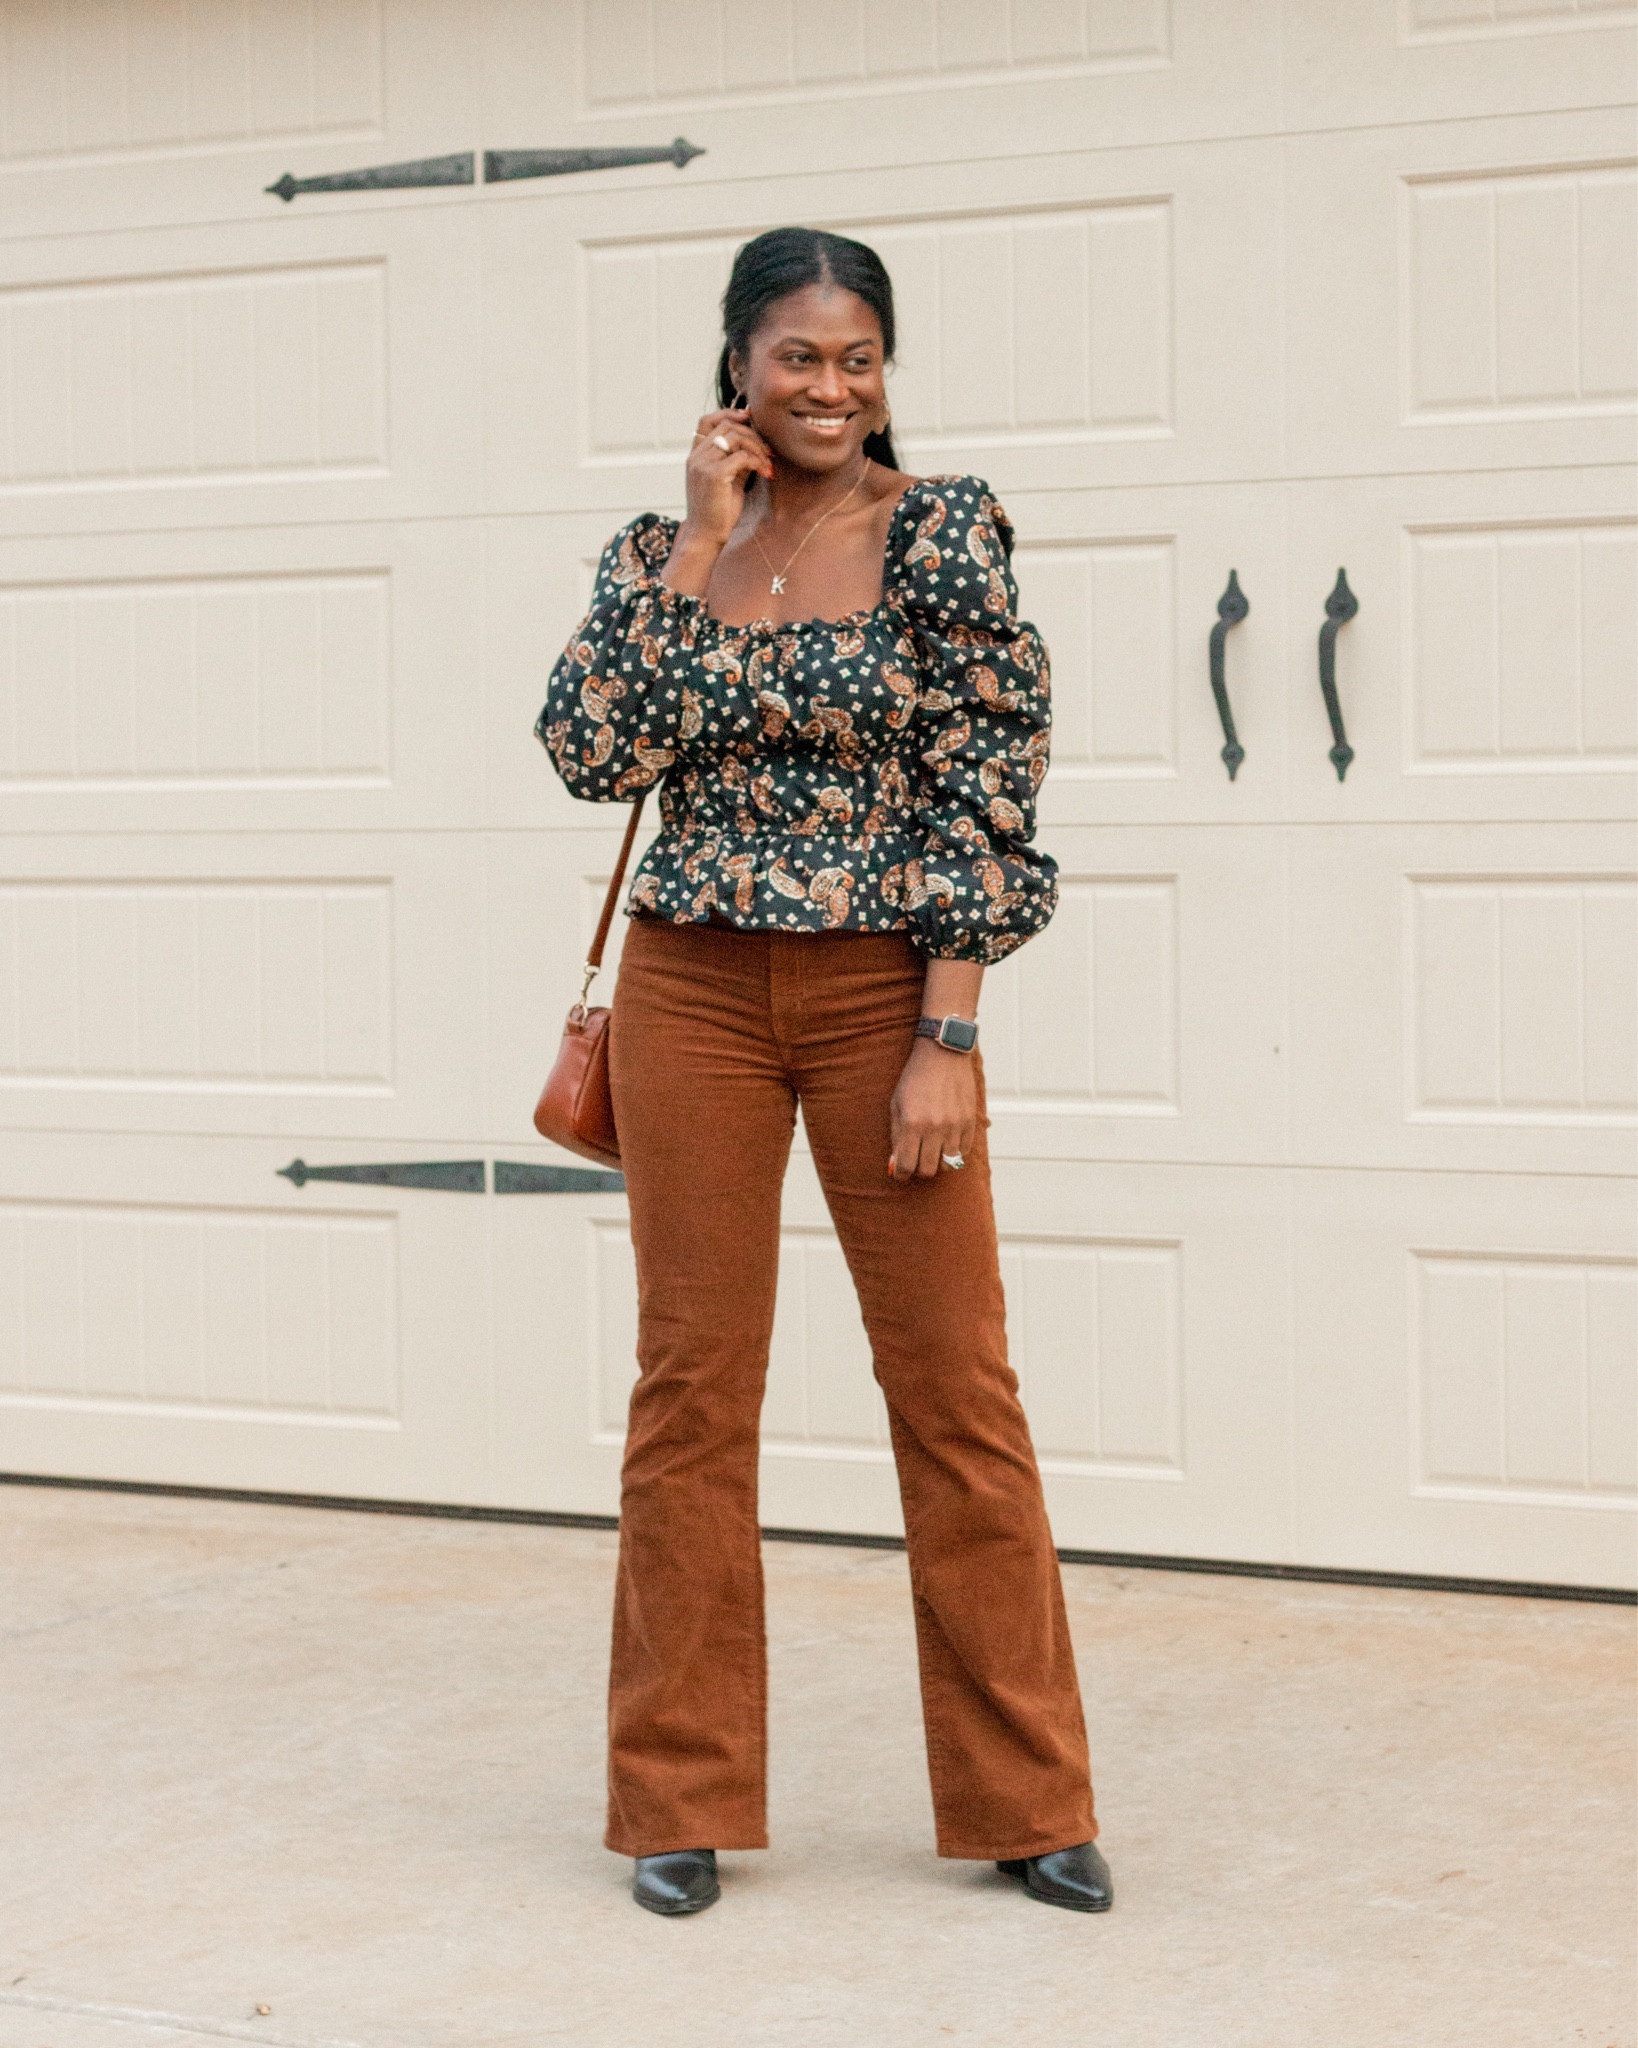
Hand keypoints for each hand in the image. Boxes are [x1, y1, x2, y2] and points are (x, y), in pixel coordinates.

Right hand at [680, 407, 773, 551]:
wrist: (705, 537)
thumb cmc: (717, 512)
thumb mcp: (728, 480)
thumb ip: (736, 460)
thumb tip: (756, 443)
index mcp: (695, 455)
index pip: (706, 420)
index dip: (728, 413)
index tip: (750, 419)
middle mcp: (696, 456)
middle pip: (726, 425)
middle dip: (752, 434)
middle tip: (769, 450)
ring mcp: (702, 464)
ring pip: (735, 437)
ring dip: (758, 447)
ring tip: (768, 464)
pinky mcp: (714, 475)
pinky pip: (742, 456)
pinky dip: (758, 462)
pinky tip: (766, 474)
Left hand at [889, 1038, 979, 1180]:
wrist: (943, 1053)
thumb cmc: (915, 1078)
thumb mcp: (897, 1104)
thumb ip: (897, 1135)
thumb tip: (896, 1163)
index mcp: (912, 1123)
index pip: (906, 1165)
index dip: (901, 1174)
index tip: (900, 1173)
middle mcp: (935, 1127)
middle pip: (928, 1170)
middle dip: (919, 1170)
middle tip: (916, 1161)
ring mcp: (955, 1125)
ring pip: (948, 1165)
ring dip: (938, 1163)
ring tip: (932, 1152)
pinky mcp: (970, 1121)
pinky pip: (964, 1152)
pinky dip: (954, 1153)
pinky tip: (946, 1143)